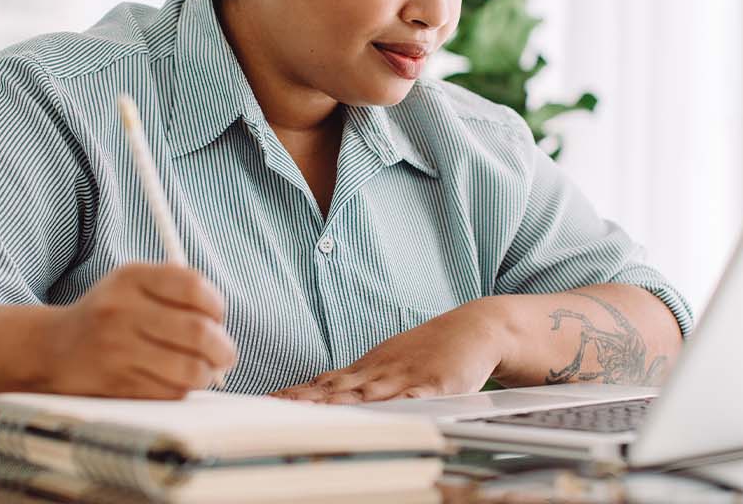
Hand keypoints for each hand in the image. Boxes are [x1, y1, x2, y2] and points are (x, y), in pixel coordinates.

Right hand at [38, 262, 238, 398]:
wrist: (53, 349)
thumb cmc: (110, 316)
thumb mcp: (133, 285)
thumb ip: (177, 291)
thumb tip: (222, 324)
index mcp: (130, 278)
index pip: (193, 287)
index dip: (216, 305)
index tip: (218, 317)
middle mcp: (120, 312)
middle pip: (198, 332)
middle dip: (223, 348)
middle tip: (226, 354)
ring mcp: (116, 350)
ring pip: (190, 368)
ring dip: (207, 373)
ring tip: (204, 370)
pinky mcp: (116, 384)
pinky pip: (171, 392)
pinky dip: (183, 389)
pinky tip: (175, 381)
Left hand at [271, 298, 511, 403]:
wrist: (475, 328)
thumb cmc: (432, 350)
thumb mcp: (388, 363)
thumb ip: (357, 382)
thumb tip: (319, 392)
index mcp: (368, 370)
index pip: (324, 385)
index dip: (296, 394)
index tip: (267, 403)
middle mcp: (381, 373)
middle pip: (336, 390)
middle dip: (305, 402)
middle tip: (275, 410)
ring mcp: (406, 378)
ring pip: (366, 395)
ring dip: (336, 405)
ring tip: (310, 414)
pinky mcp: (436, 386)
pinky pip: (414, 399)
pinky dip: (395, 407)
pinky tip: (381, 414)